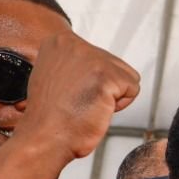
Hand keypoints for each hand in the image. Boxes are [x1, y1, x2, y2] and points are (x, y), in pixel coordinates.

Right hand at [13, 30, 140, 163]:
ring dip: (114, 96)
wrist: (45, 136)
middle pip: (116, 64)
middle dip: (105, 87)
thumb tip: (90, 67)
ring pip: (127, 76)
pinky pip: (133, 89)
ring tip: (88, 105)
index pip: (99, 57)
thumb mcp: (55, 77)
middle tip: (80, 102)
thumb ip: (74, 65)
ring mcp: (90, 57)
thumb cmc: (51, 117)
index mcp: (59, 42)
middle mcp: (74, 43)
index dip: (93, 81)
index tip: (73, 92)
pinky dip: (120, 105)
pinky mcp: (106, 75)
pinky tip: (97, 108)